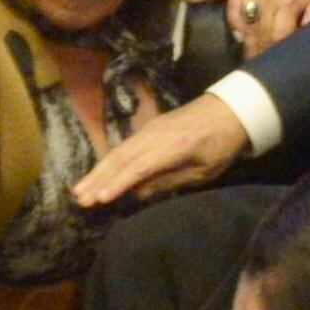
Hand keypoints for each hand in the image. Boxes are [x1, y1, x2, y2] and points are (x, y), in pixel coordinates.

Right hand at [70, 94, 246, 210]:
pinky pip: (124, 146)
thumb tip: (139, 194)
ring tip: (79, 190)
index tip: (99, 199)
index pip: (139, 168)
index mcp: (173, 147)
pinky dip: (109, 161)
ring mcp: (150, 128)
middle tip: (79, 199)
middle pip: (121, 158)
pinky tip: (98, 174)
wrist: (230, 109)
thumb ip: (171, 181)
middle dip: (98, 179)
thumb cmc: (222, 144)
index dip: (118, 184)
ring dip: (98, 171)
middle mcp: (155, 135)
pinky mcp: (149, 127)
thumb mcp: (204, 170)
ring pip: (119, 151)